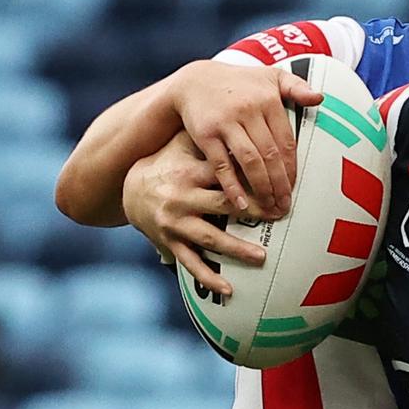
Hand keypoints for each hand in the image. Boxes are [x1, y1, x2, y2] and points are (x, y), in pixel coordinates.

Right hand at [123, 131, 277, 295]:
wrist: (129, 187)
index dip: (253, 179)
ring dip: (237, 249)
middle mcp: (181, 197)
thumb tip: (252, 120)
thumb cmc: (171, 161)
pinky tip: (229, 289)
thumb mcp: (187, 143)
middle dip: (253, 211)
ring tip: (262, 257)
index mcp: (190, 170)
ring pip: (210, 238)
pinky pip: (191, 263)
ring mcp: (175, 222)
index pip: (226, 174)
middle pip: (223, 205)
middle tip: (279, 215)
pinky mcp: (169, 243)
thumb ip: (216, 137)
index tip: (279, 185)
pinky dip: (209, 277)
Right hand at [168, 59, 322, 213]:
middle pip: (271, 154)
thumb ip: (296, 87)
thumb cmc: (237, 83)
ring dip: (262, 187)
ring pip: (250, 161)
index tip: (294, 187)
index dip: (291, 167)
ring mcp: (226, 123)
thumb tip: (319, 98)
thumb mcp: (269, 76)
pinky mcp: (206, 134)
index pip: (286, 141)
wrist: (193, 81)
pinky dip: (232, 185)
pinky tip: (241, 202)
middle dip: (280, 183)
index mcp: (268, 99)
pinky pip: (222, 164)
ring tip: (268, 206)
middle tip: (284, 205)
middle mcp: (248, 110)